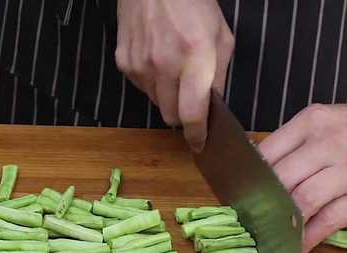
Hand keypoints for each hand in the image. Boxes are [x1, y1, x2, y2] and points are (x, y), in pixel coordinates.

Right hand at [115, 0, 233, 150]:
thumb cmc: (194, 4)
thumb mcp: (222, 37)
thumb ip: (219, 75)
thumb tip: (213, 106)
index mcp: (195, 58)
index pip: (193, 113)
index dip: (197, 135)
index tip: (199, 144)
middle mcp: (164, 65)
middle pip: (171, 116)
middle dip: (182, 116)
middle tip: (190, 101)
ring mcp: (140, 65)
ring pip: (155, 103)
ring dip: (167, 97)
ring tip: (174, 70)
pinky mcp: (124, 62)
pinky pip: (140, 87)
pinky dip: (151, 82)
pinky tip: (158, 60)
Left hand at [258, 96, 346, 252]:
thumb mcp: (318, 122)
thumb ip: (289, 145)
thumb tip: (252, 177)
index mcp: (310, 124)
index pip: (267, 154)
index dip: (248, 179)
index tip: (238, 197)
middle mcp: (328, 145)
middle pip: (282, 180)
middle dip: (261, 204)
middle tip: (248, 220)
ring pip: (302, 202)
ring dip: (280, 223)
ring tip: (267, 236)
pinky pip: (325, 223)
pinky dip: (305, 239)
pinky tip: (293, 249)